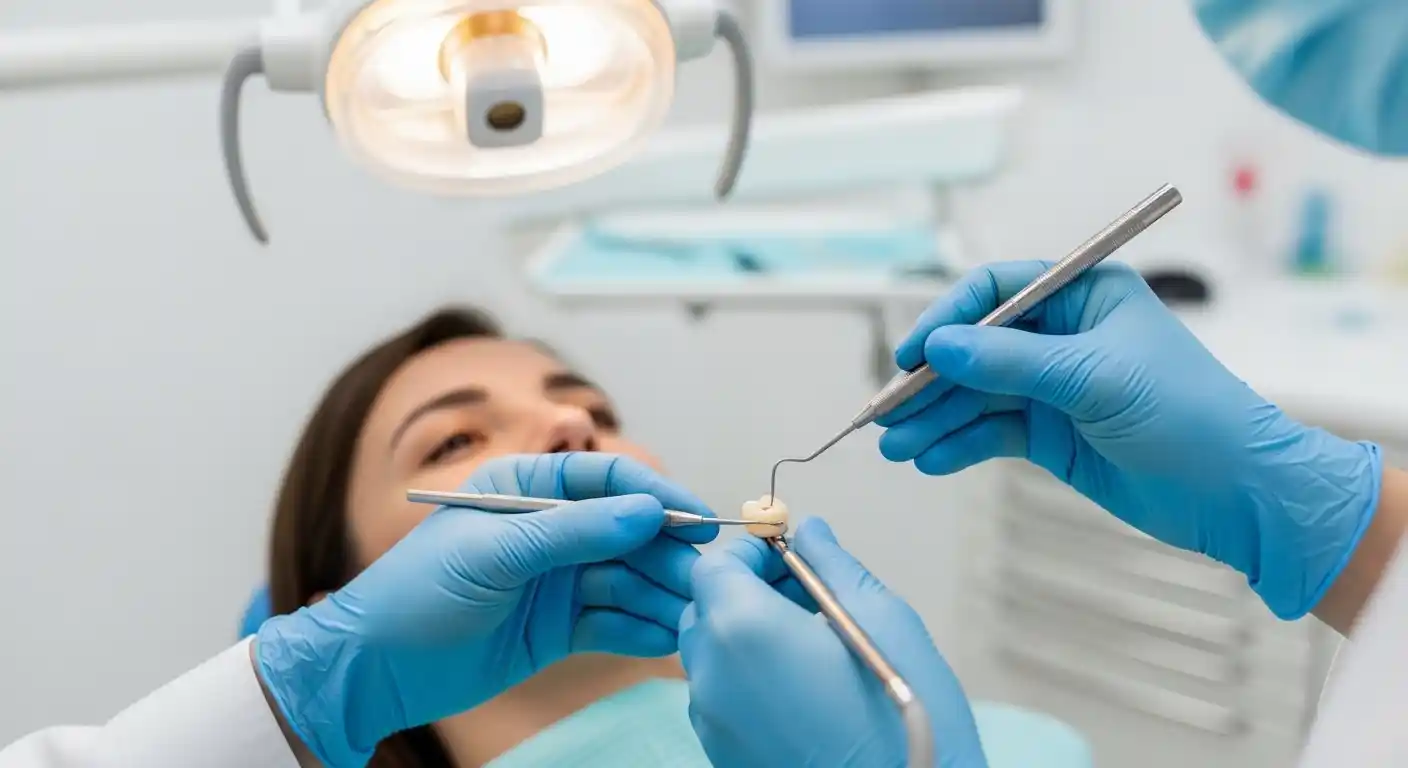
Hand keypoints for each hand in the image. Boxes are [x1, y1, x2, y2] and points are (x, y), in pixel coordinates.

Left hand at [254, 453, 715, 767]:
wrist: (374, 669)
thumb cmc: (415, 593)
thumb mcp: (493, 553)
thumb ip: (572, 531)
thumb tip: (645, 512)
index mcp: (527, 489)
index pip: (605, 478)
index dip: (654, 493)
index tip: (694, 517)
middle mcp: (550, 529)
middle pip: (627, 531)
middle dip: (667, 551)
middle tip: (705, 575)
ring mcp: (558, 579)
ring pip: (628, 579)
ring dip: (662, 593)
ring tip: (695, 612)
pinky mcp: (561, 628)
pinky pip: (613, 622)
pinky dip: (641, 629)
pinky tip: (667, 637)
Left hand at [680, 519, 986, 767]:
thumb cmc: (905, 716)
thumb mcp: (884, 620)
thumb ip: (834, 566)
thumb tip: (809, 532)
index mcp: (744, 629)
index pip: (714, 566)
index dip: (750, 554)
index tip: (792, 559)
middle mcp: (712, 675)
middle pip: (704, 609)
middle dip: (746, 592)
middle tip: (808, 599)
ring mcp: (712, 722)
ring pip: (710, 655)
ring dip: (746, 636)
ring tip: (812, 648)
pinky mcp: (722, 756)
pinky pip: (721, 698)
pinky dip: (748, 679)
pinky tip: (804, 691)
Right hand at [878, 260, 1381, 619]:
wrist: (1240, 494)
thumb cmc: (1190, 415)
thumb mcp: (1096, 379)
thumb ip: (1011, 364)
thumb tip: (937, 348)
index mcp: (1083, 295)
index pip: (993, 292)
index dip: (946, 321)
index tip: (911, 356)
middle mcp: (1062, 335)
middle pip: (973, 349)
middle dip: (928, 383)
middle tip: (884, 415)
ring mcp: (1053, 387)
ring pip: (974, 396)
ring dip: (933, 420)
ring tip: (896, 449)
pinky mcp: (1050, 435)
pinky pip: (990, 433)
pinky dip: (957, 446)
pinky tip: (930, 461)